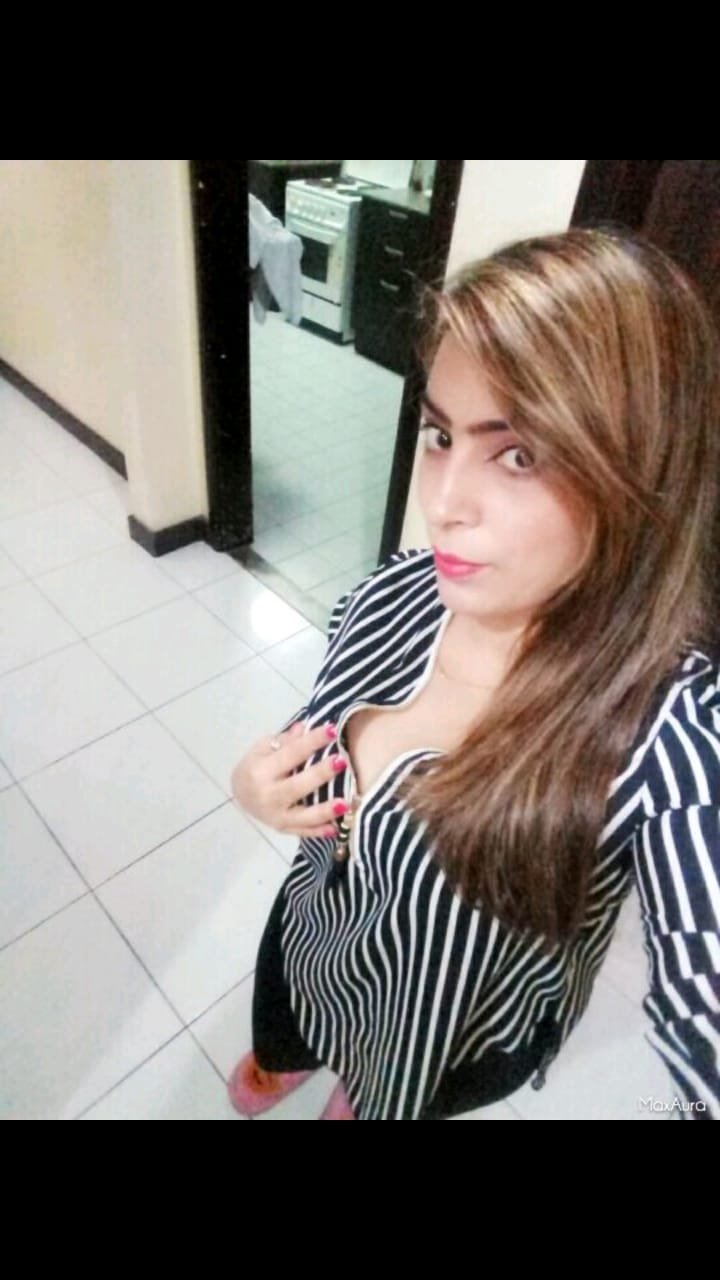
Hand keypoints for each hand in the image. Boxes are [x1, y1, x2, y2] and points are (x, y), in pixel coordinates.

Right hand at [231, 720, 348, 838]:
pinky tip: (335, 828)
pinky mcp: (282, 828)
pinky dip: (318, 832)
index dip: (311, 741)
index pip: (290, 754)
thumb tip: (303, 728)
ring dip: (323, 811)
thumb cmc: (255, 766)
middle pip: (296, 786)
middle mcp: (267, 795)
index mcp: (260, 770)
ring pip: (302, 816)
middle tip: (341, 761)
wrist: (239, 794)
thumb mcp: (263, 748)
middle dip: (319, 774)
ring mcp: (275, 815)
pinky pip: (302, 832)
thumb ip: (285, 740)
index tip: (332, 730)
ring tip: (344, 803)